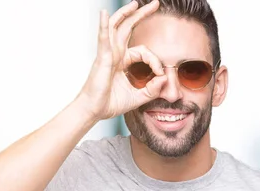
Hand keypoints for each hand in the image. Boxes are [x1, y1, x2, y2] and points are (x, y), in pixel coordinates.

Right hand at [77, 0, 166, 120]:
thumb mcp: (138, 97)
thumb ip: (152, 89)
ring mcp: (108, 54)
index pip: (143, 51)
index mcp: (122, 62)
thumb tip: (165, 78)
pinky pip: (103, 38)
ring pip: (116, 27)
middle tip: (154, 4)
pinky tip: (103, 13)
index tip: (160, 74)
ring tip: (135, 3)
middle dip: (141, 15)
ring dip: (125, 13)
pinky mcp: (102, 58)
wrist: (94, 111)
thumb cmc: (110, 103)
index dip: (155, 61)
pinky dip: (103, 25)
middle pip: (127, 28)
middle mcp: (115, 54)